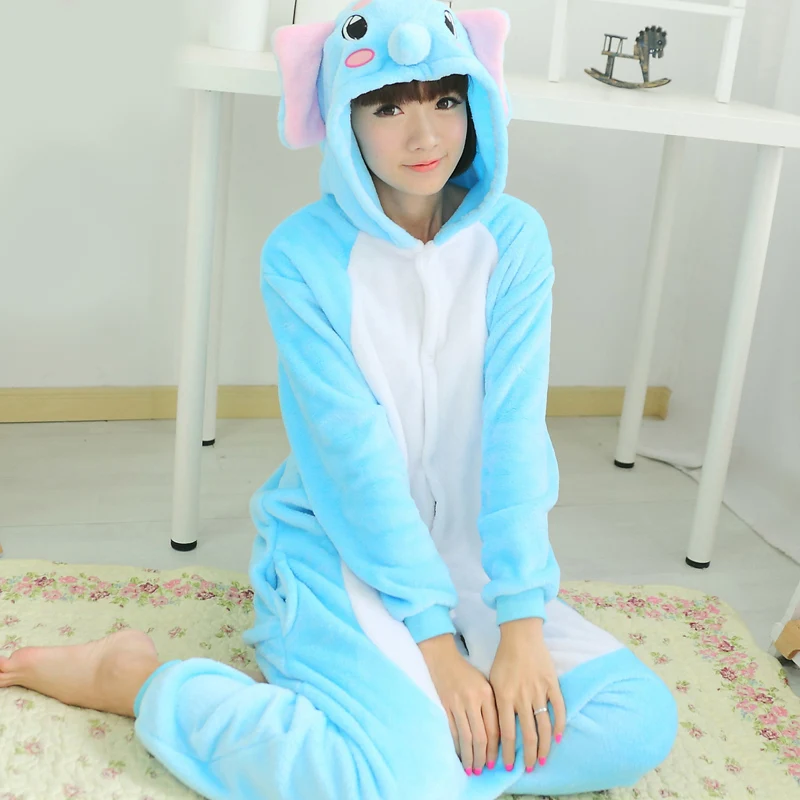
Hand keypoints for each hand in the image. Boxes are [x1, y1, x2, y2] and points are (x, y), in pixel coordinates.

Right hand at [418, 634, 499, 774]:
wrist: (443, 657)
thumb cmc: (467, 672)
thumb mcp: (485, 684)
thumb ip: (492, 706)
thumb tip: (500, 735)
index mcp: (487, 694)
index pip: (494, 728)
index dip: (495, 749)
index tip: (496, 762)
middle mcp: (473, 700)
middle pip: (480, 736)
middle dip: (482, 757)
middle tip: (483, 771)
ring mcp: (457, 704)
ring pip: (465, 737)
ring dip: (469, 757)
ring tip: (471, 769)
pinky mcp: (444, 706)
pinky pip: (452, 731)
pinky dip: (456, 746)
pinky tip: (459, 755)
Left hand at [489, 618, 565, 771]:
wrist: (520, 635)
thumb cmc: (503, 658)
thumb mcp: (493, 681)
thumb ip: (497, 704)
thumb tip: (497, 729)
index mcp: (504, 696)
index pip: (507, 733)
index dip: (507, 752)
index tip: (507, 765)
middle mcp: (522, 696)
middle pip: (528, 734)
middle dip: (528, 755)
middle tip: (529, 768)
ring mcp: (538, 690)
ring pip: (544, 726)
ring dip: (545, 746)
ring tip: (543, 759)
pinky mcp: (552, 683)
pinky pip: (559, 708)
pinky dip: (559, 725)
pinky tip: (557, 738)